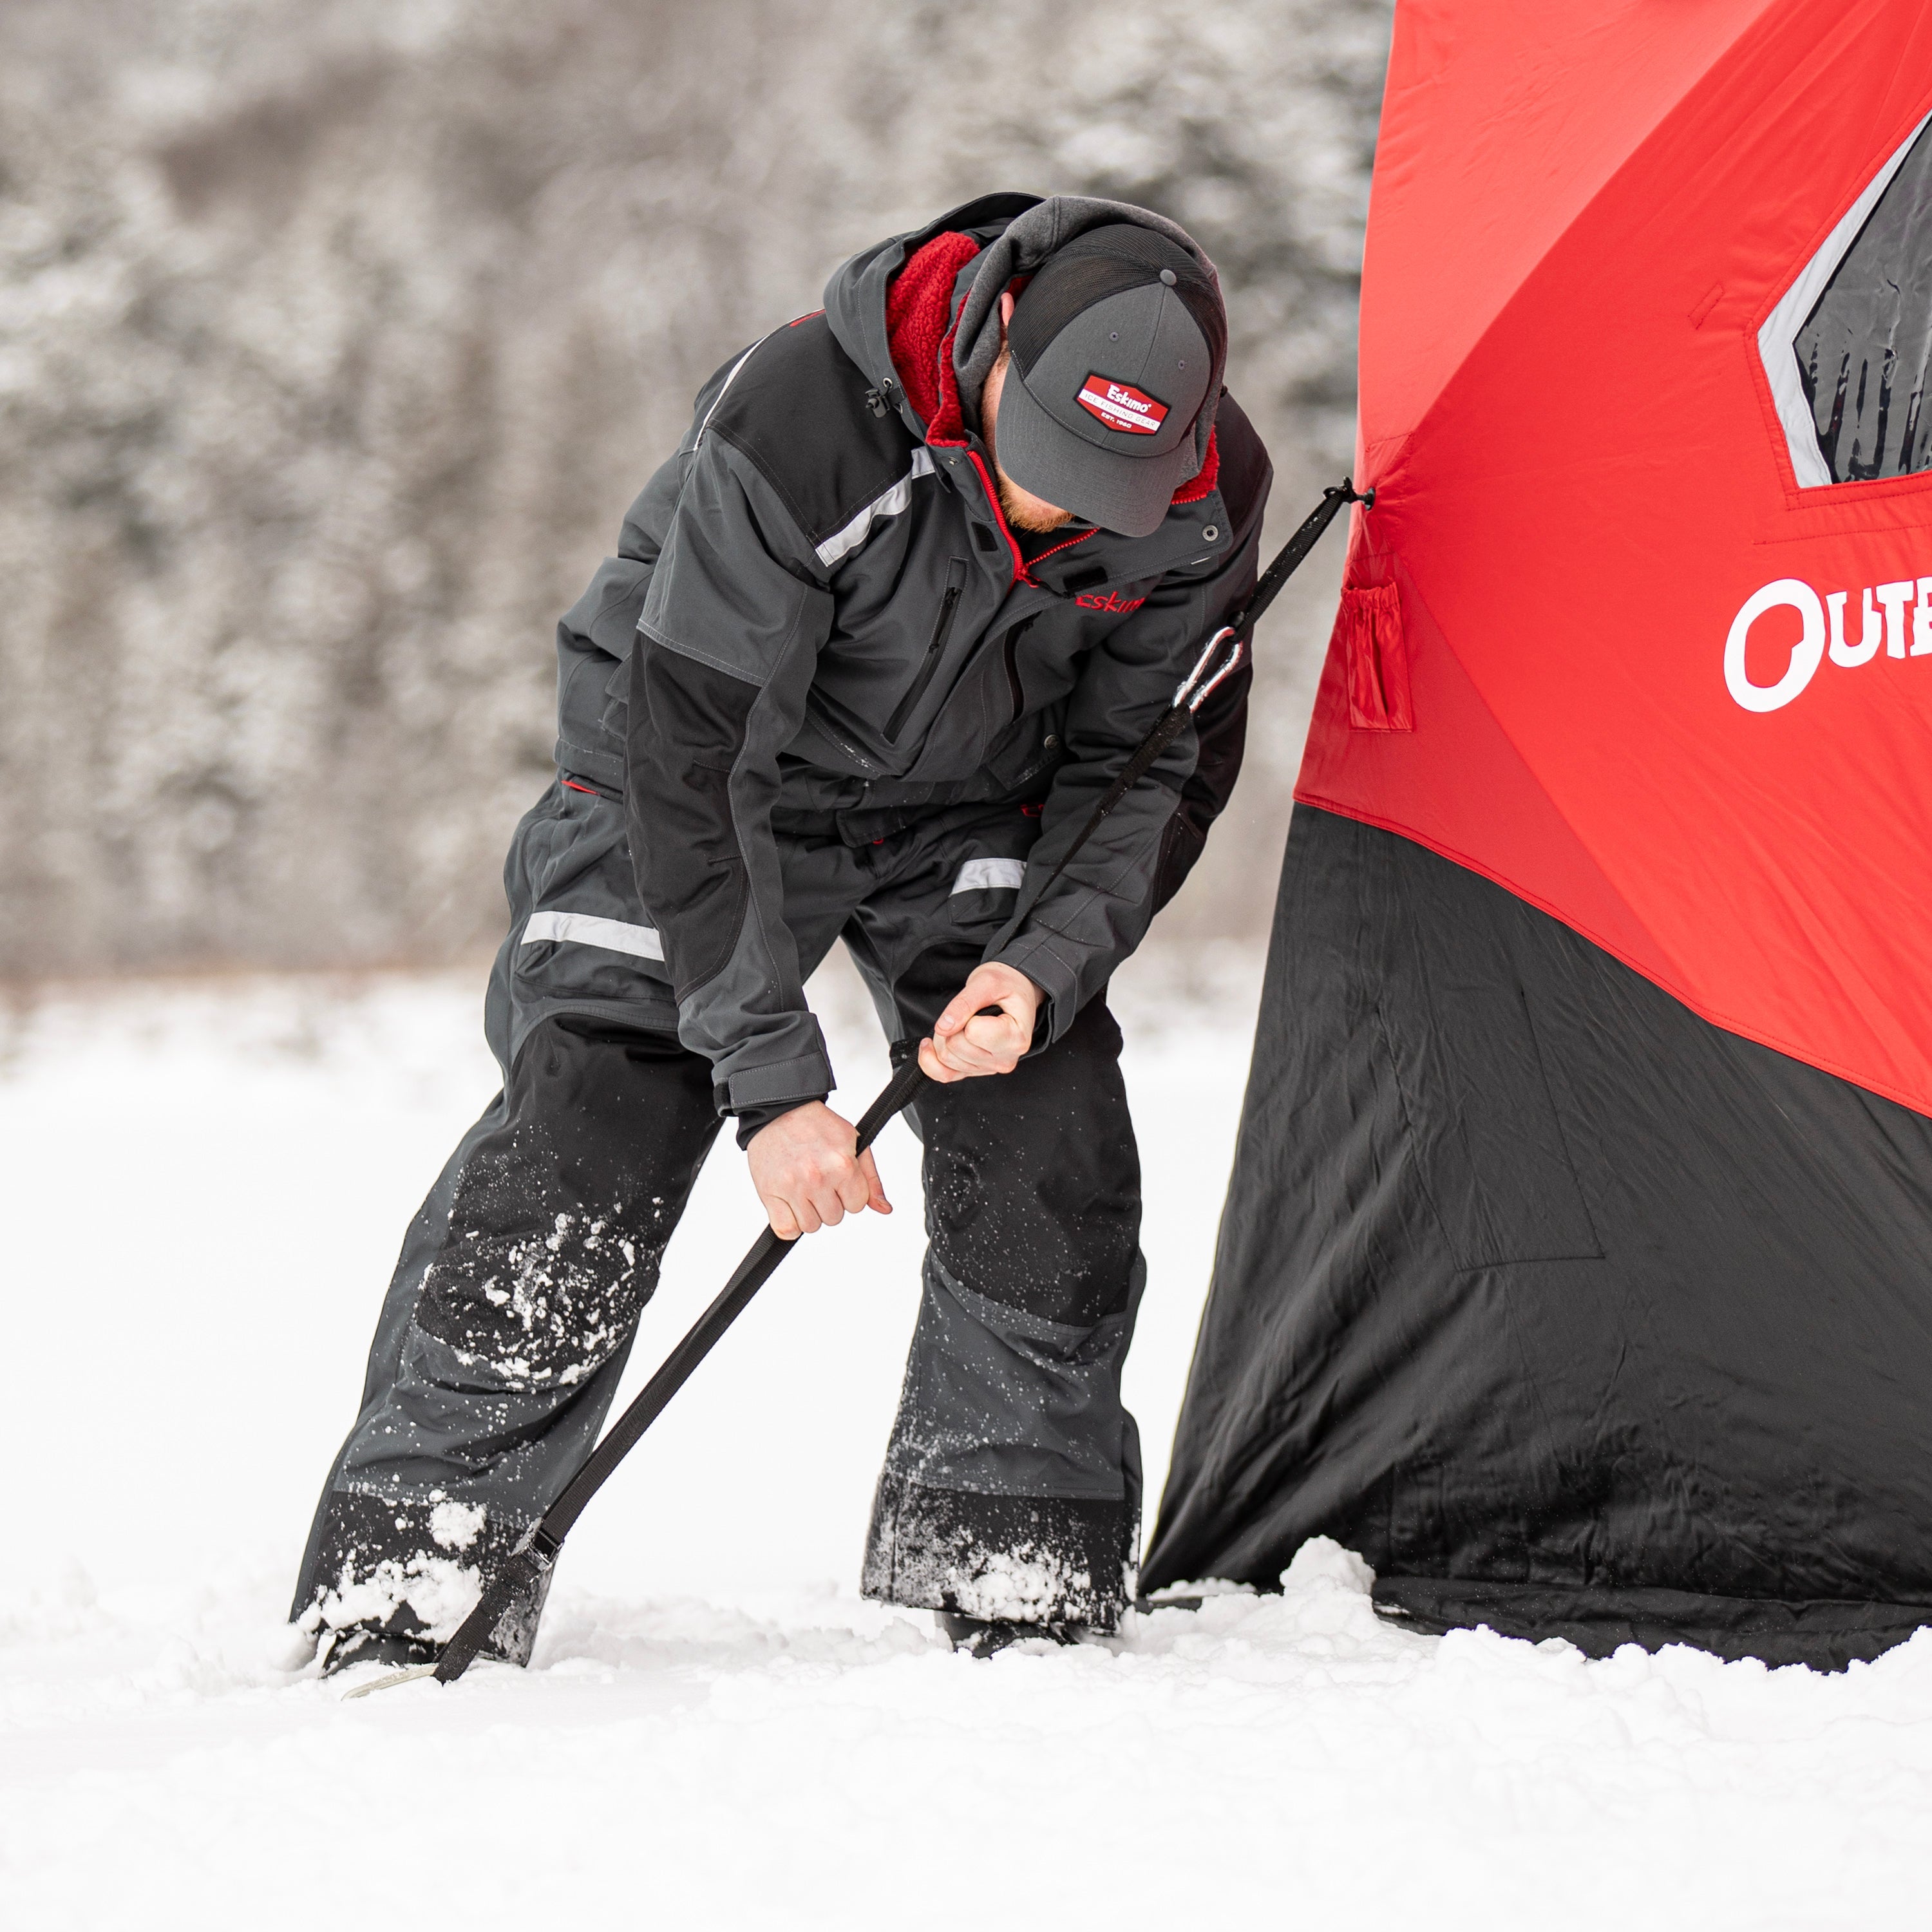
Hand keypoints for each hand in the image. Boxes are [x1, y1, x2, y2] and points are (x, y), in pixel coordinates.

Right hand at [747, 1102, 891, 1239]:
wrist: (779, 1111)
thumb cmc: (815, 1125)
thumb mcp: (854, 1143)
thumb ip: (871, 1179)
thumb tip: (884, 1208)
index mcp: (842, 1165)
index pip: (857, 1205)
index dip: (849, 1194)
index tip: (838, 1182)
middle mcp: (818, 1177)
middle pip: (834, 1218)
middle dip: (829, 1203)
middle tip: (818, 1182)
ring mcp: (793, 1187)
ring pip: (811, 1226)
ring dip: (809, 1214)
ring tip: (803, 1190)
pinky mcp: (770, 1193)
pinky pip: (786, 1229)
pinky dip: (789, 1224)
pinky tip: (790, 1206)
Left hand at [918, 962, 1039, 1083]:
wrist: (1015, 993)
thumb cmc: (1007, 986)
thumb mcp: (987, 982)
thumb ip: (964, 1003)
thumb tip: (944, 1027)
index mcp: (1015, 1037)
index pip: (972, 1032)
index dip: (966, 1015)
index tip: (978, 1005)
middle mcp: (1006, 1058)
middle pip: (956, 1047)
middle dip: (951, 1026)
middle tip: (966, 1011)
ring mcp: (990, 1067)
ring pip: (947, 1059)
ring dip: (944, 1038)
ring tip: (961, 1021)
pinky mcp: (975, 1071)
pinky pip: (944, 1075)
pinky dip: (931, 1060)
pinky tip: (931, 1045)